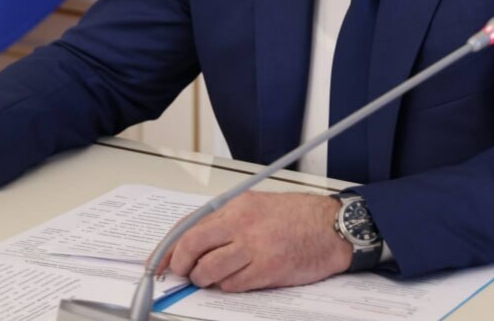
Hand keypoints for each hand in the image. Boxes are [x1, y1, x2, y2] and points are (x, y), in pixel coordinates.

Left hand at [163, 191, 349, 291]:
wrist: (334, 227)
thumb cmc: (300, 217)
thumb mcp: (258, 207)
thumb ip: (228, 222)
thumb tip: (194, 244)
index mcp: (238, 206)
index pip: (189, 225)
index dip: (168, 247)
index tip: (158, 262)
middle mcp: (243, 223)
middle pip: (192, 246)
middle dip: (181, 265)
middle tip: (182, 274)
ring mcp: (255, 247)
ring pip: (209, 271)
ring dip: (204, 280)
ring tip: (212, 278)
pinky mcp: (268, 269)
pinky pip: (233, 285)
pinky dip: (228, 287)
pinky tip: (237, 280)